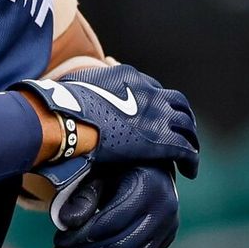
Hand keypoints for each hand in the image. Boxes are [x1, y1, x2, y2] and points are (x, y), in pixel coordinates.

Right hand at [14, 63, 200, 178]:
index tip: (157, 116)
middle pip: (176, 102)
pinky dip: (191, 160)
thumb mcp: (69, 88)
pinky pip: (186, 150)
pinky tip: (190, 171)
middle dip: (181, 116)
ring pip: (186, 125)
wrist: (65, 121)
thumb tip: (58, 93)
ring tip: (189, 152)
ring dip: (189, 138)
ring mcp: (156, 114)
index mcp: (126, 76)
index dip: (157, 103)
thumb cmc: (58, 108)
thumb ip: (75, 91)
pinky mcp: (160, 139)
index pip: (152, 87)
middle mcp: (146, 90)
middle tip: (181, 131)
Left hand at [49, 163, 180, 247]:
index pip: (111, 222)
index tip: (58, 240)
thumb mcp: (99, 172)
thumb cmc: (118, 166)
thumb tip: (65, 222)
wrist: (149, 164)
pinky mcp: (166, 238)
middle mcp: (164, 209)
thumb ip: (84, 195)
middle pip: (121, 244)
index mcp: (147, 186)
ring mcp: (169, 226)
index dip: (82, 235)